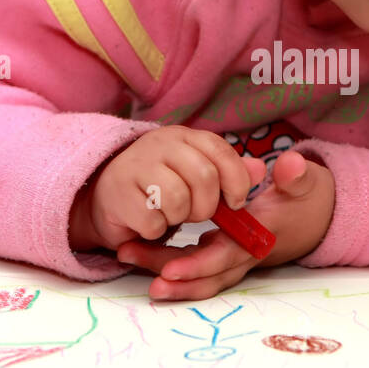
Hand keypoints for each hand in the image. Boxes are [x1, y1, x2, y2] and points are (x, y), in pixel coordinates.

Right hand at [69, 126, 265, 252]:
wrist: (108, 197)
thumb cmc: (161, 187)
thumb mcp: (197, 175)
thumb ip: (229, 173)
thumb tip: (260, 170)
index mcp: (183, 136)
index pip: (220, 151)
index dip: (236, 180)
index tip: (235, 202)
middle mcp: (159, 144)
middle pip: (204, 177)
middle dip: (207, 206)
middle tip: (196, 213)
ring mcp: (135, 166)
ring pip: (179, 200)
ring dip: (179, 218)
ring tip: (168, 214)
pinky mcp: (118, 194)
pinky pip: (153, 221)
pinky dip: (156, 230)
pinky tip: (147, 222)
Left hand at [117, 149, 334, 300]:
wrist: (317, 219)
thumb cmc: (307, 200)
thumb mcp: (307, 184)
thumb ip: (297, 176)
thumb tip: (290, 166)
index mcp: (259, 238)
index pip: (225, 257)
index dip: (198, 265)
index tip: (169, 269)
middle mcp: (244, 255)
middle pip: (203, 273)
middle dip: (168, 274)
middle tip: (130, 257)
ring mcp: (233, 258)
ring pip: (198, 275)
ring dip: (164, 272)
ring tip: (127, 256)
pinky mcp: (224, 256)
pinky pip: (197, 270)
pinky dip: (172, 270)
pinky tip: (141, 257)